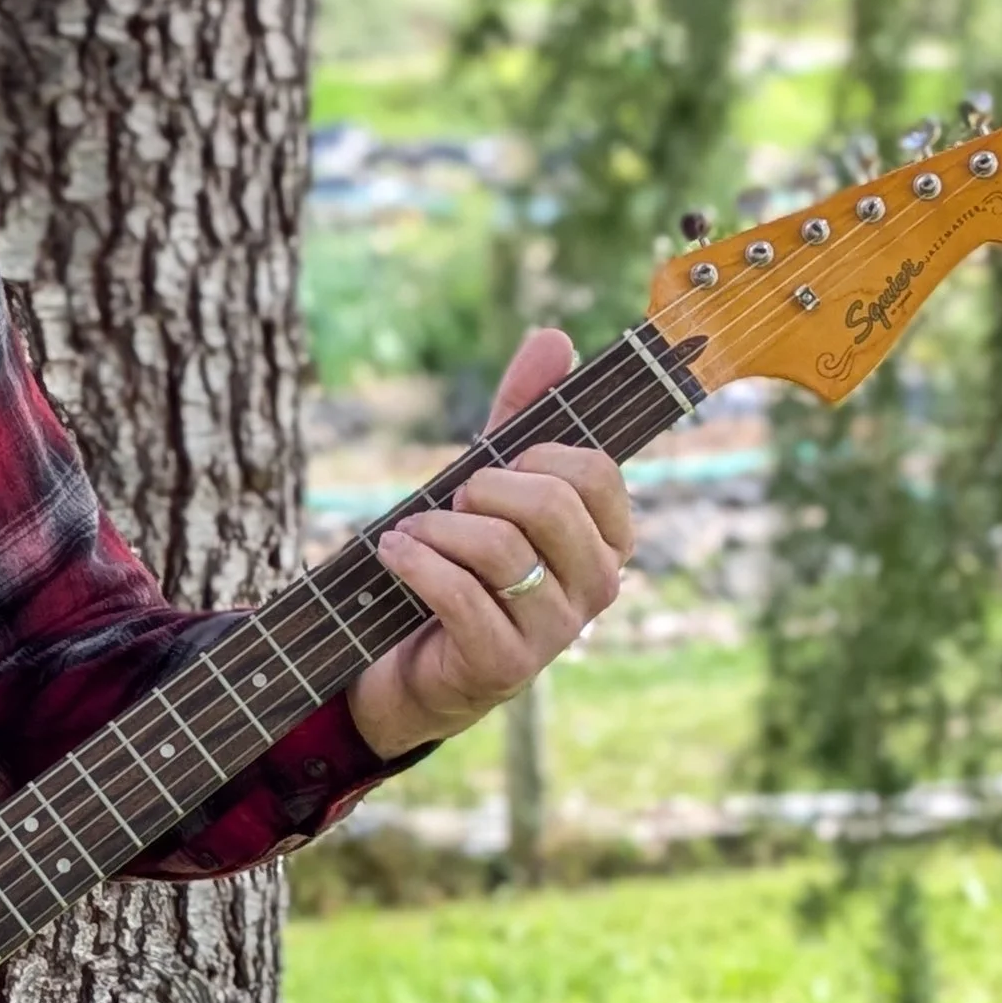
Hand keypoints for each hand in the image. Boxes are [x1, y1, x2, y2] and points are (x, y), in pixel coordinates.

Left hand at [345, 327, 633, 759]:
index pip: (595, 470)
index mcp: (608, 540)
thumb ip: (521, 416)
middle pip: (549, 503)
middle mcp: (598, 587)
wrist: (414, 664)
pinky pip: (460, 594)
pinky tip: (393, 553)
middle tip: (450, 502)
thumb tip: (554, 338)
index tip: (494, 467)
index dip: (534, 453)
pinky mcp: (505, 665)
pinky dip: (415, 563)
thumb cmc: (462, 567)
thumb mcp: (490, 486)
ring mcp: (556, 632)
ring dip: (438, 528)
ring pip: (501, 547)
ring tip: (409, 532)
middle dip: (483, 488)